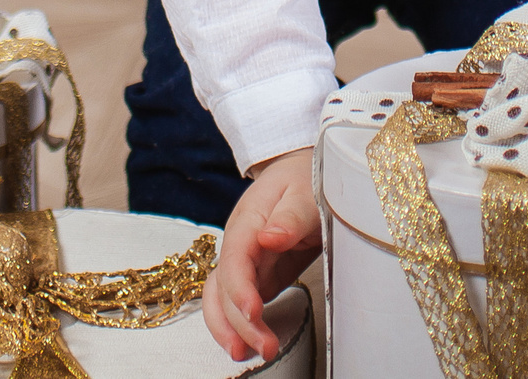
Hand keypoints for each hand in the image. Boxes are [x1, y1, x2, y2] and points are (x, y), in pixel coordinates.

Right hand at [205, 148, 321, 361]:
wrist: (303, 173)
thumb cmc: (306, 179)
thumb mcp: (305, 192)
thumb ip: (290, 216)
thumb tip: (268, 238)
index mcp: (248, 220)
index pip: (234, 258)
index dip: (240, 288)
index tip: (254, 312)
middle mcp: (237, 244)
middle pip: (224, 287)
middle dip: (240, 321)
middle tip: (266, 347)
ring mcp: (243, 262)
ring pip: (221, 299)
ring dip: (231, 328)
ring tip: (250, 354)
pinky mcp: (255, 276)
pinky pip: (237, 303)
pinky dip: (239, 325)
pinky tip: (250, 344)